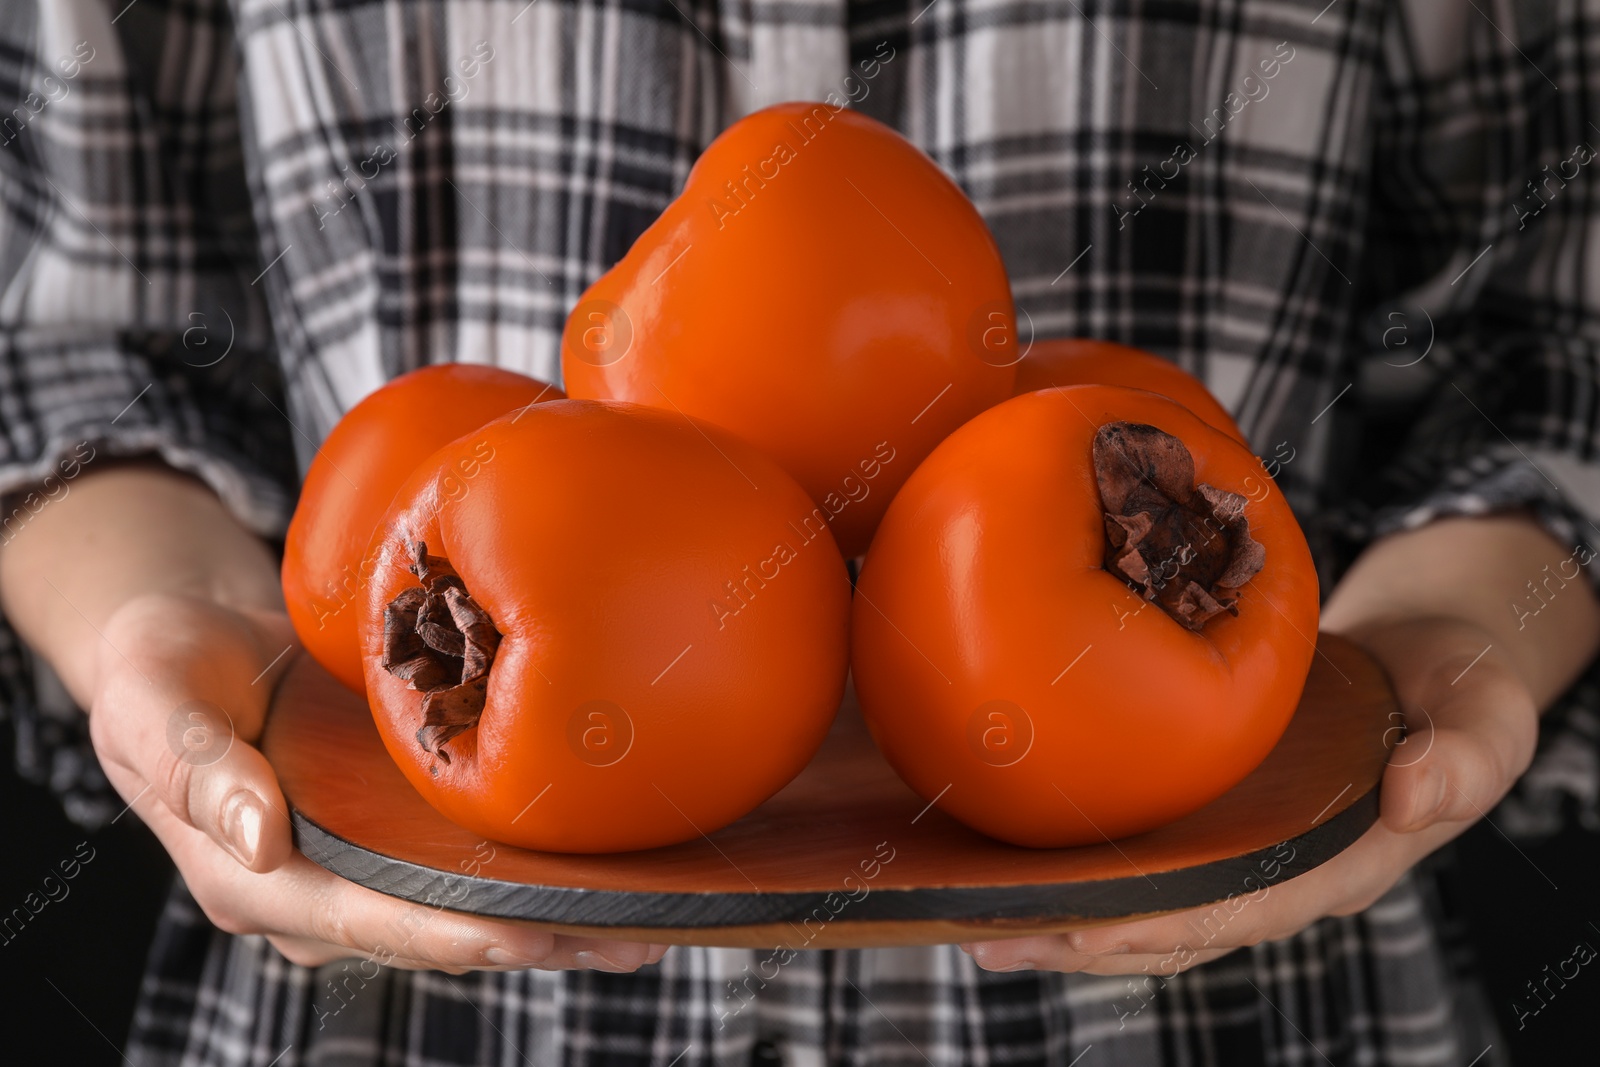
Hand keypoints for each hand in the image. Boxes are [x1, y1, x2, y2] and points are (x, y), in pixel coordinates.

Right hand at [90, 592, 666, 973]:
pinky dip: (533, 873)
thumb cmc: (161, 665)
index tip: (532, 935)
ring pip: (464, 910)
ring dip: (554, 920)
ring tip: (649, 919)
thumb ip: (199, 766)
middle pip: (436, 932)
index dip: (450, 933)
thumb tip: (259, 838)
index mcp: (252, 880)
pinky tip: (605, 870)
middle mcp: (315, 892)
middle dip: (535, 940)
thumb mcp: (154, 700)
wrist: (190, 641)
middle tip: (636, 936)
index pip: (366, 919)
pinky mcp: (390, 835)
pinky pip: (466, 866)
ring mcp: (358, 869)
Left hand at [960, 615, 1536, 974]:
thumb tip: (1414, 796)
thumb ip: (1464, 758)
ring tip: (975, 923)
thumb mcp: (1486, 715)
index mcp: (1337, 865)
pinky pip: (1143, 860)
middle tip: (989, 936)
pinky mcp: (1212, 817)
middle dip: (1083, 939)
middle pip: (1172, 928)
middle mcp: (1279, 873)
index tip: (1081, 926)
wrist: (1433, 659)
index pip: (1238, 910)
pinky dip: (1081, 871)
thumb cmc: (1458, 688)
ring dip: (1064, 920)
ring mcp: (1242, 852)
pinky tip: (1015, 866)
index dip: (1159, 923)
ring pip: (1146, 907)